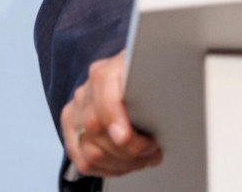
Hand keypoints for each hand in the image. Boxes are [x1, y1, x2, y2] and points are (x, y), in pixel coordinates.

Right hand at [62, 51, 161, 177]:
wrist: (132, 81)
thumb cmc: (146, 79)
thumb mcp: (155, 74)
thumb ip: (157, 83)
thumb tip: (170, 94)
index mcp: (106, 71)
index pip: (101, 92)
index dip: (113, 117)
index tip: (125, 136)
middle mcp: (87, 91)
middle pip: (96, 128)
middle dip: (129, 147)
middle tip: (152, 149)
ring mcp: (76, 112)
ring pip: (91, 151)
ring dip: (122, 162)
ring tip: (144, 158)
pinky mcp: (72, 132)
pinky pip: (83, 161)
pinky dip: (109, 169)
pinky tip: (126, 164)